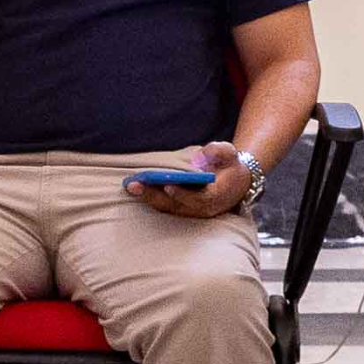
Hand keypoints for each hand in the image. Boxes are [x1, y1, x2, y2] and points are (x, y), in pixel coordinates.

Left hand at [127, 141, 255, 220]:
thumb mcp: (230, 153)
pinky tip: (135, 188)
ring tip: (129, 186)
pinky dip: (150, 198)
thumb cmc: (229, 164)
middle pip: (176, 206)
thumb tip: (200, 156)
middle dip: (154, 196)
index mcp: (217, 196)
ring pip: (167, 208)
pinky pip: (164, 205)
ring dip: (147, 198)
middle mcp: (202, 209)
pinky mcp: (182, 209)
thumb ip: (218, 151)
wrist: (234, 179)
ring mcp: (191, 211)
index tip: (168, 185)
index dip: (183, 194)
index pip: (199, 199)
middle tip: (134, 185)